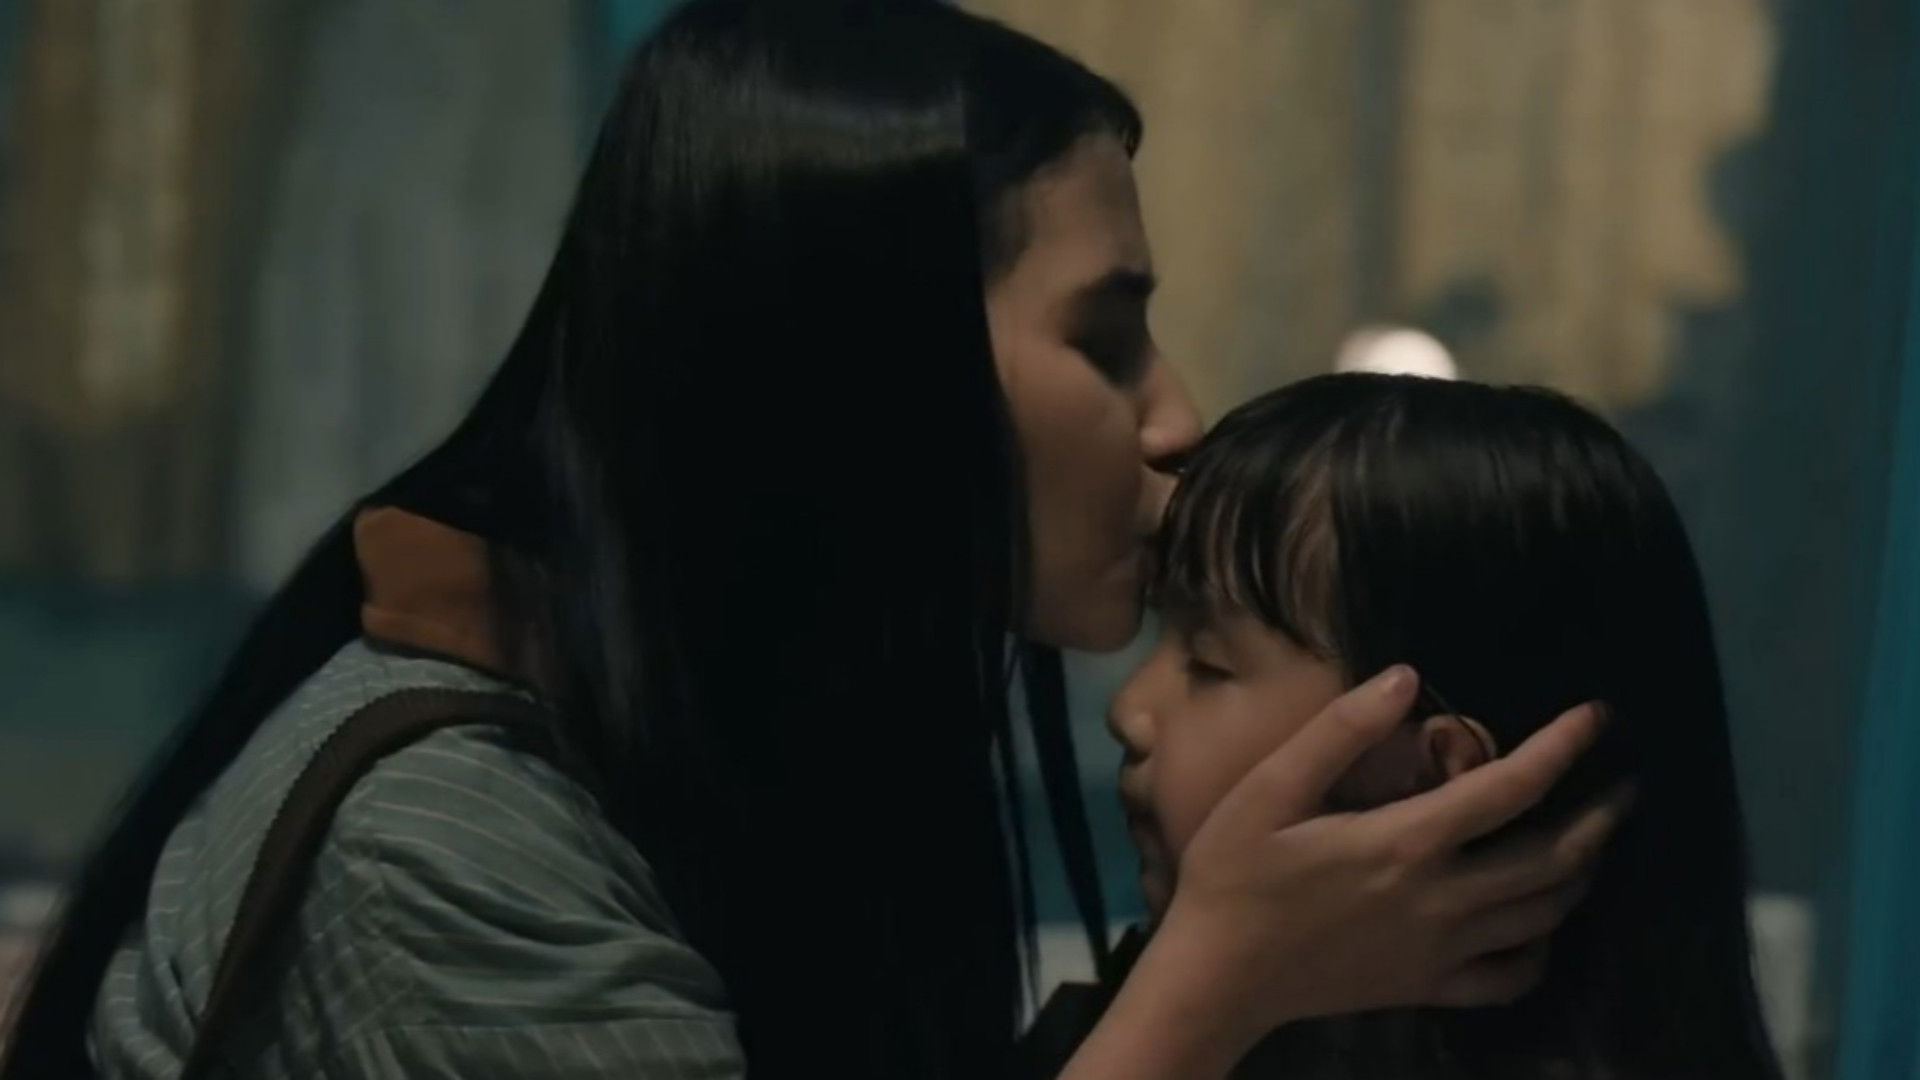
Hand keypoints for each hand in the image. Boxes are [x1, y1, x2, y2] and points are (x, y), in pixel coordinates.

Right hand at [1153, 665, 1626, 1041]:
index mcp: (1406, 841)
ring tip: (1598, 843)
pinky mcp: (1427, 988)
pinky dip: (1542, 950)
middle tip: (1628, 784)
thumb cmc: (1234, 874)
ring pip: (1544, 916)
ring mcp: (1440, 951)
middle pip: (1552, 858)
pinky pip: (1510, 977)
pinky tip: (1541, 927)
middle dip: (1601, 817)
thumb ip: (1340, 731)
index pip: (1511, 787)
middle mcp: (1440, 899)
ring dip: (1582, 874)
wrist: (1216, 977)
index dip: (1563, 746)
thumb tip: (1407, 677)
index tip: (1597, 714)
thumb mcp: (1269, 789)